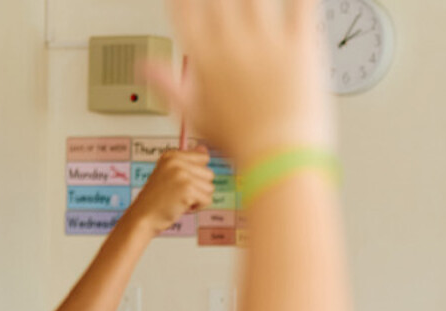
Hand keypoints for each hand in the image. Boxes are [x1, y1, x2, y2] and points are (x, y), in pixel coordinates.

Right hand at [123, 149, 214, 234]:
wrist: (143, 217)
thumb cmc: (157, 199)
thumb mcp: (170, 174)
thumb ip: (187, 161)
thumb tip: (204, 149)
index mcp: (171, 156)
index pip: (203, 158)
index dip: (196, 174)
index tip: (178, 182)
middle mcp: (176, 162)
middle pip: (209, 174)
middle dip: (198, 188)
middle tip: (177, 194)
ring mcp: (182, 175)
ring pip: (210, 187)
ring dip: (198, 198)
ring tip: (179, 200)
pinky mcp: (187, 189)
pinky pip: (207, 200)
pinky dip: (197, 207)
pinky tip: (180, 207)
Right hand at [147, 0, 334, 163]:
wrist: (280, 159)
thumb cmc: (241, 144)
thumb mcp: (195, 116)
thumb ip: (168, 84)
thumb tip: (143, 67)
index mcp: (204, 56)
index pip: (184, 9)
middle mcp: (231, 43)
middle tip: (226, 1)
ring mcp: (267, 42)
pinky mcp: (301, 46)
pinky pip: (302, 5)